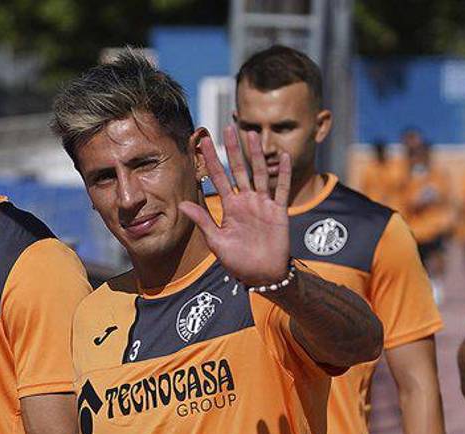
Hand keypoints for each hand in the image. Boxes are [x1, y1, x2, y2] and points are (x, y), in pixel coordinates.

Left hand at [178, 125, 290, 285]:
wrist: (261, 275)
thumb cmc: (238, 261)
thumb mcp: (216, 241)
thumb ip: (202, 220)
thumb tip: (181, 204)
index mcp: (229, 207)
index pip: (217, 178)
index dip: (210, 160)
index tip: (202, 142)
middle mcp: (245, 202)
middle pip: (238, 169)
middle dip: (233, 149)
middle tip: (227, 127)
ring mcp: (263, 205)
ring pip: (260, 173)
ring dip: (256, 154)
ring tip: (252, 134)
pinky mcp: (278, 212)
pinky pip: (281, 189)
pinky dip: (283, 174)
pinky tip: (283, 157)